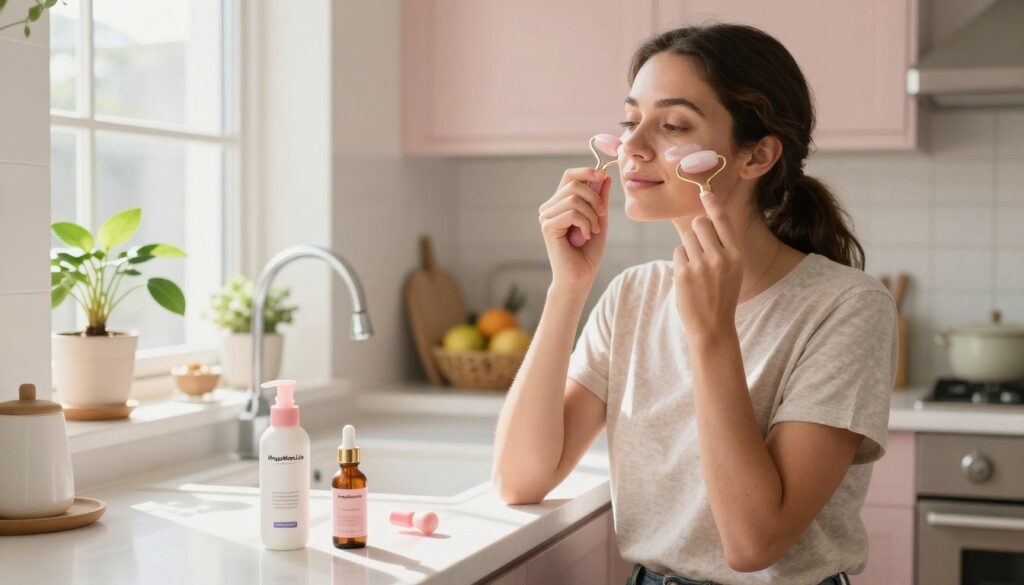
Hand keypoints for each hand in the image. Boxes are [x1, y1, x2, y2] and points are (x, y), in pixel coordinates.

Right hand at [538, 167, 610, 289]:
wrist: (581, 276)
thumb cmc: (588, 252)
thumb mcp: (599, 220)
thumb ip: (600, 199)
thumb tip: (605, 177)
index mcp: (559, 203)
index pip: (569, 176)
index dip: (587, 171)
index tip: (604, 176)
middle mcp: (549, 208)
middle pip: (573, 183)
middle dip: (594, 198)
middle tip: (602, 215)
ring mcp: (546, 217)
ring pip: (574, 198)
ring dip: (591, 214)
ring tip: (594, 230)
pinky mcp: (548, 227)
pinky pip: (572, 213)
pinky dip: (586, 223)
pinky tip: (586, 236)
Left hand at [673, 191, 743, 341]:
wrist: (713, 326)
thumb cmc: (721, 296)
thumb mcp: (732, 270)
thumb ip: (722, 247)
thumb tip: (702, 221)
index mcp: (736, 255)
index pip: (723, 222)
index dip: (713, 205)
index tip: (705, 193)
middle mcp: (721, 257)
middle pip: (700, 224)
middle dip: (696, 230)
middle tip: (699, 247)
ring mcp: (701, 265)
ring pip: (686, 238)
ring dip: (687, 249)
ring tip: (696, 269)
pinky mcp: (684, 273)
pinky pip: (677, 253)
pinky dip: (680, 262)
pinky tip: (688, 278)